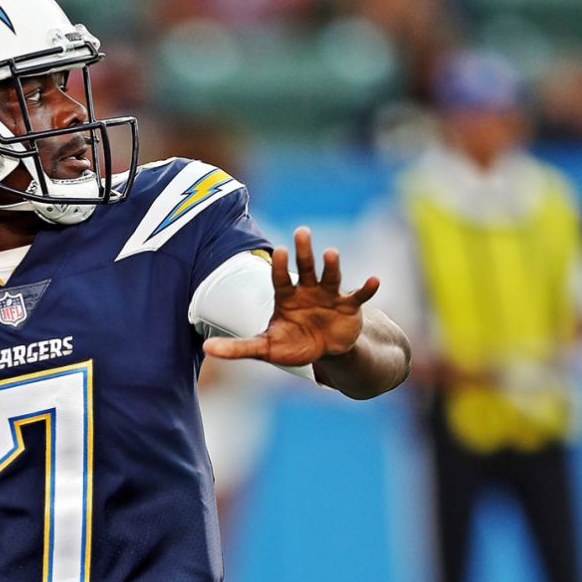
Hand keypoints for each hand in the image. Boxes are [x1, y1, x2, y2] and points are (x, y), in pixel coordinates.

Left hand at [204, 226, 379, 365]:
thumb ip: (238, 348)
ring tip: (331, 253)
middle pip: (305, 268)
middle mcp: (308, 290)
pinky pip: (359, 295)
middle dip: (304, 251)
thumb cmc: (292, 343)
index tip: (279, 250)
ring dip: (331, 265)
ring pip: (330, 277)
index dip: (280, 266)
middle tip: (302, 232)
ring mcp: (329, 296)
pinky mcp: (350, 306)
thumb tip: (207, 348)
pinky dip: (367, 288)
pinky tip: (374, 280)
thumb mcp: (265, 347)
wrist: (324, 350)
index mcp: (286, 296)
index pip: (280, 278)